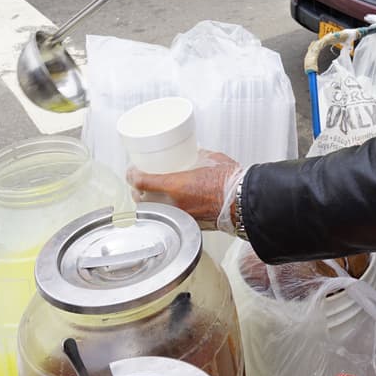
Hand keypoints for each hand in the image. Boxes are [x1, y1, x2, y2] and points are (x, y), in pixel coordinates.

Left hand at [128, 150, 242, 232]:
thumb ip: (199, 155)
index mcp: (175, 186)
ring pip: (154, 210)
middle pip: (141, 199)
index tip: (132, 169)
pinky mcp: (189, 223)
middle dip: (136, 189)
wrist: (244, 202)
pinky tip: (169, 204)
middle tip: (140, 179)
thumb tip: (194, 152)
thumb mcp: (212, 159)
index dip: (131, 174)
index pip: (140, 181)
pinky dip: (164, 210)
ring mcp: (181, 215)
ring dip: (148, 201)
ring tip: (151, 192)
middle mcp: (174, 204)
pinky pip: (169, 216)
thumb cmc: (231, 182)